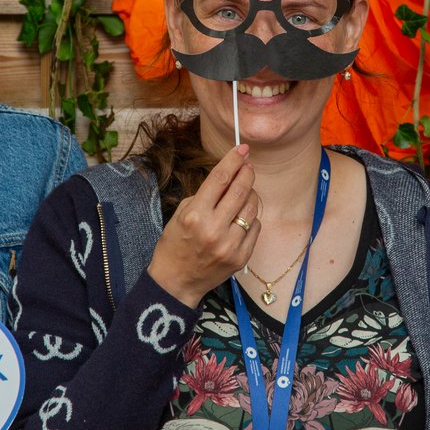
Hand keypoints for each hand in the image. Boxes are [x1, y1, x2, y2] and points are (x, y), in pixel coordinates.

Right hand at [147, 144, 260, 307]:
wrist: (176, 281)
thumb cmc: (175, 244)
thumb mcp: (182, 214)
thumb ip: (205, 196)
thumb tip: (229, 176)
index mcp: (195, 215)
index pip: (220, 179)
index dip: (233, 160)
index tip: (242, 149)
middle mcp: (214, 229)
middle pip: (240, 190)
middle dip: (247, 173)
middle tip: (248, 166)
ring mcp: (229, 245)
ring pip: (251, 208)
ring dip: (250, 196)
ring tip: (243, 195)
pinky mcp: (240, 257)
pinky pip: (254, 227)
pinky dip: (249, 219)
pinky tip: (240, 220)